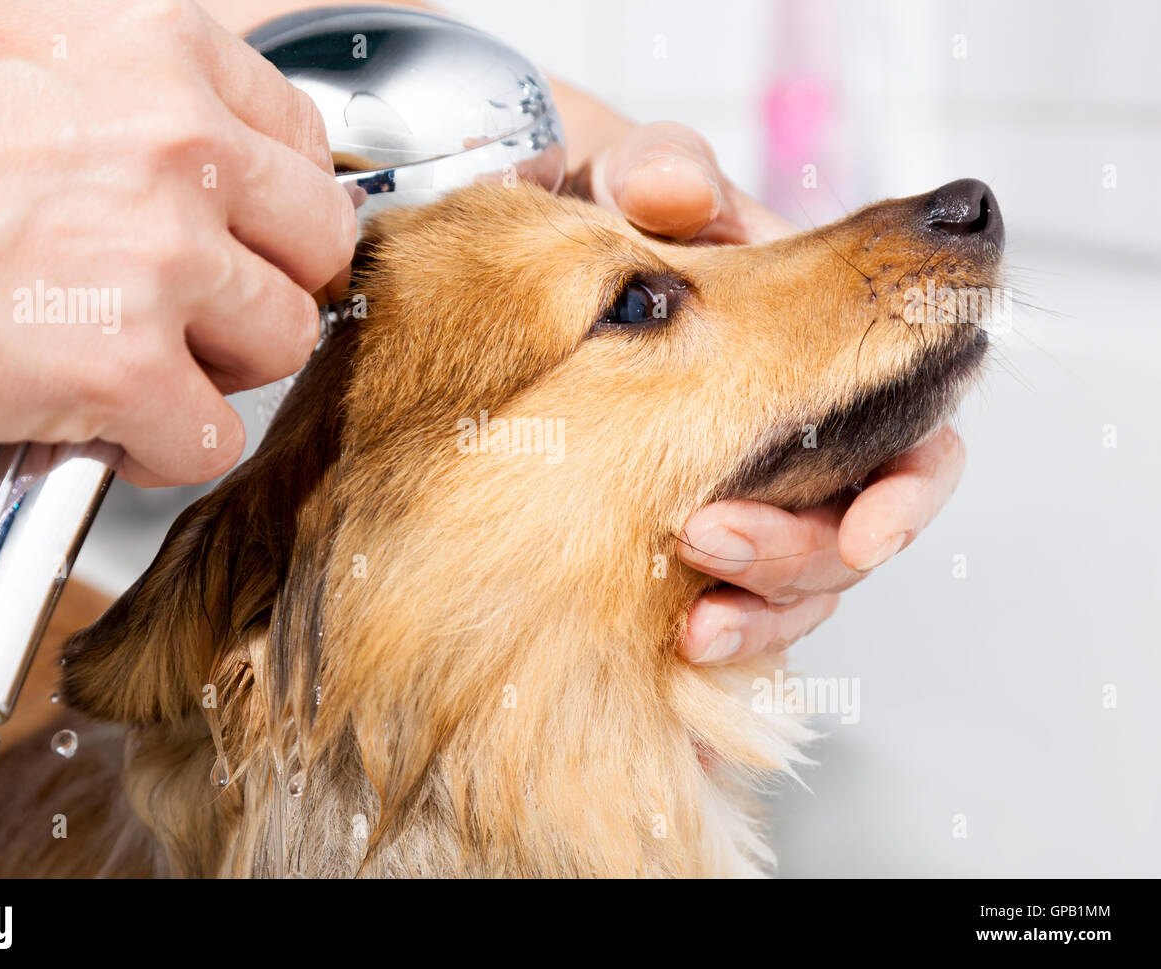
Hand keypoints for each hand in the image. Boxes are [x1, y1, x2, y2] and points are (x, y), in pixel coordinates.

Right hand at [0, 0, 355, 486]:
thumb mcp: (20, 47)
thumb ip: (140, 94)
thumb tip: (217, 147)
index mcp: (164, 53)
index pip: (306, 150)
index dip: (276, 213)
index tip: (245, 241)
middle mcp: (178, 146)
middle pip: (316, 247)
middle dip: (266, 286)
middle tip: (198, 309)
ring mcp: (157, 258)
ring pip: (282, 343)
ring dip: (219, 369)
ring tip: (136, 359)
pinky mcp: (119, 367)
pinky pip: (213, 437)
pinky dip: (165, 447)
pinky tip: (104, 423)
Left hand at [561, 116, 966, 663]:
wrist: (562, 251)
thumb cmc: (626, 214)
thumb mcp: (640, 180)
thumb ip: (662, 171)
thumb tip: (672, 185)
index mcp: (831, 350)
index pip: (915, 435)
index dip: (904, 491)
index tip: (860, 529)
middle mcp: (811, 429)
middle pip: (861, 530)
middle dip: (800, 556)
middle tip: (710, 539)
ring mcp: (758, 488)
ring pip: (804, 583)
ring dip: (760, 607)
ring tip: (693, 623)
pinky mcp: (703, 532)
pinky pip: (742, 604)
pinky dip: (726, 632)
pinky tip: (681, 646)